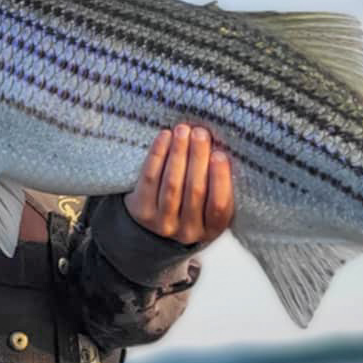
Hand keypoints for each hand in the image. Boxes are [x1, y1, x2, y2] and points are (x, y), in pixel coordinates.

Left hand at [124, 125, 234, 245]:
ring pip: (172, 184)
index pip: (219, 206)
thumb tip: (219, 147)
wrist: (158, 219)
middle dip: (198, 158)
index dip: (220, 179)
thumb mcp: (211, 201)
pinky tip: (165, 137)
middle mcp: (188, 232)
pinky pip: (150, 178)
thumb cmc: (193, 203)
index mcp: (212, 229)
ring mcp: (163, 224)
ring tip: (183, 130)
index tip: (220, 154)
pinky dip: (158, 154)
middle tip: (200, 133)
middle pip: (195, 191)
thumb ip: (219, 182)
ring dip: (178, 153)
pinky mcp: (142, 212)